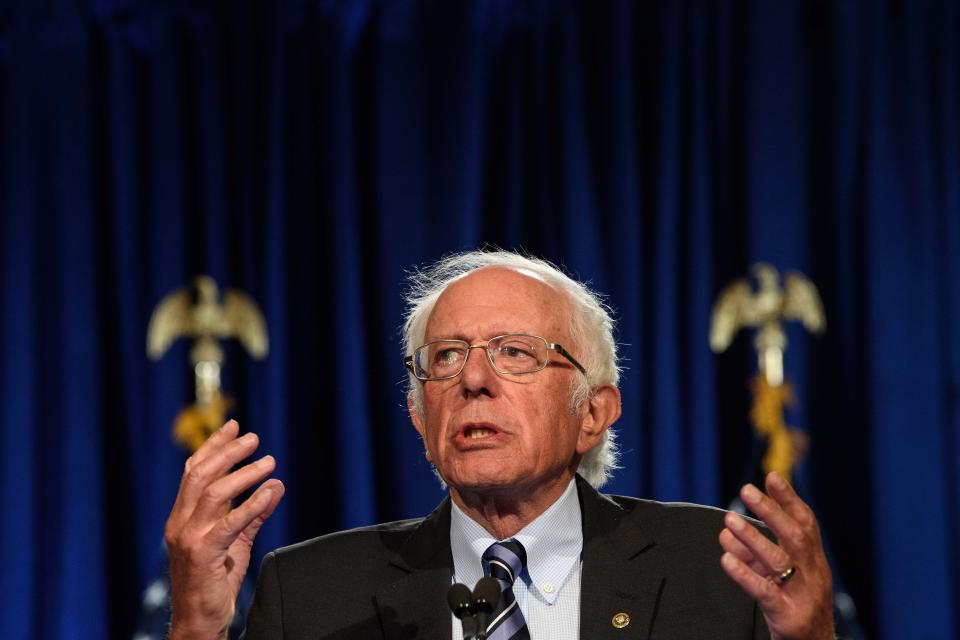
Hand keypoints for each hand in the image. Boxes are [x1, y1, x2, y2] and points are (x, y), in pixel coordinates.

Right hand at [164, 420, 284, 639]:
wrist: (199, 621)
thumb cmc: (214, 582)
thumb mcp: (236, 542)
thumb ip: (253, 514)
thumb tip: (275, 485)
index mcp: (182, 517)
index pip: (194, 472)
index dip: (213, 446)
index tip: (234, 426)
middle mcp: (180, 524)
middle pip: (200, 475)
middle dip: (227, 452)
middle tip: (254, 438)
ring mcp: (188, 539)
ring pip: (214, 494)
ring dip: (244, 474)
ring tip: (269, 462)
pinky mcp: (203, 556)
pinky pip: (229, 524)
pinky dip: (250, 504)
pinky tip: (268, 492)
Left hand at [719, 472, 833, 639]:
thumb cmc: (794, 606)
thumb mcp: (781, 575)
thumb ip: (757, 553)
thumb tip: (726, 531)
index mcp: (814, 561)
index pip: (806, 524)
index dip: (789, 499)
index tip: (771, 476)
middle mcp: (813, 574)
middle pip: (795, 536)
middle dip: (771, 510)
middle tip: (746, 490)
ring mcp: (802, 595)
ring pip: (779, 561)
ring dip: (752, 537)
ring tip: (729, 521)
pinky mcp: (788, 616)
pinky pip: (764, 592)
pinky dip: (744, 574)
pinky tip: (726, 560)